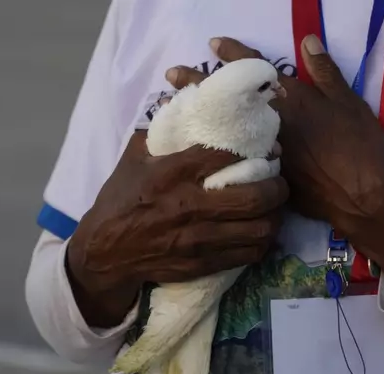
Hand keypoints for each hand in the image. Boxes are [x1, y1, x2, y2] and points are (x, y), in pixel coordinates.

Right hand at [67, 131, 287, 326]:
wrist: (104, 252)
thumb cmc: (121, 199)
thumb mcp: (135, 158)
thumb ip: (162, 131)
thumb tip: (185, 99)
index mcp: (172, 174)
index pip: (226, 157)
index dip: (256, 150)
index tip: (269, 147)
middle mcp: (189, 206)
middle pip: (254, 197)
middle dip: (277, 186)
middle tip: (279, 179)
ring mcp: (198, 239)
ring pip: (258, 229)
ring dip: (275, 216)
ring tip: (275, 206)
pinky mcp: (203, 263)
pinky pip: (248, 254)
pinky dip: (262, 241)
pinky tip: (262, 230)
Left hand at [167, 36, 383, 288]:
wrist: (360, 197)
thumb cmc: (360, 147)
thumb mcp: (350, 103)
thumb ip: (326, 73)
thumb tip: (306, 40)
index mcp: (290, 102)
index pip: (255, 70)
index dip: (234, 53)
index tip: (213, 43)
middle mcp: (268, 126)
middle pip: (226, 100)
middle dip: (198, 84)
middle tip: (171, 76)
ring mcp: (263, 154)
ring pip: (221, 130)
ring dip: (197, 117)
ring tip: (172, 111)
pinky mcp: (264, 178)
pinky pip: (230, 161)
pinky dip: (211, 153)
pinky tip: (196, 151)